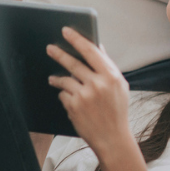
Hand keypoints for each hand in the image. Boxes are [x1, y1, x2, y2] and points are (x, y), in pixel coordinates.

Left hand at [46, 27, 132, 157]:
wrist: (113, 138)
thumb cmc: (117, 111)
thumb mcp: (120, 87)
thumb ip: (108, 68)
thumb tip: (98, 47)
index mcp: (111, 76)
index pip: (91, 51)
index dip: (77, 39)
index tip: (66, 31)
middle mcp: (98, 84)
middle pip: (73, 63)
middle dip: (59, 54)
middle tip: (50, 48)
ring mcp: (84, 95)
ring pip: (65, 80)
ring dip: (58, 79)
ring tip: (53, 79)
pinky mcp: (74, 107)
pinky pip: (63, 95)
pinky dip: (65, 96)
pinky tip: (70, 100)